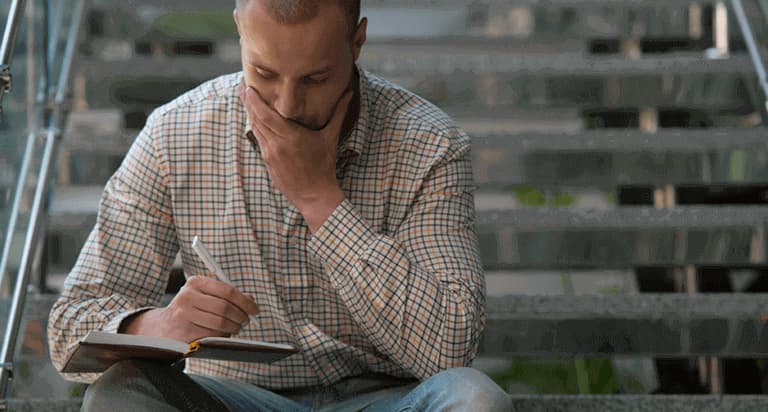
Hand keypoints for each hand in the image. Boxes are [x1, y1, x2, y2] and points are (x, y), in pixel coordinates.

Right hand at [120, 276, 258, 341]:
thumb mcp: (206, 296)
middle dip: (241, 317)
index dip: (245, 302)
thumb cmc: (191, 309)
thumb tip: (250, 301)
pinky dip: (221, 336)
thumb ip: (228, 295)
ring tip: (236, 328)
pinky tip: (221, 334)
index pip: (227, 291)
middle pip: (225, 308)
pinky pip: (211, 336)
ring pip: (220, 323)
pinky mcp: (183, 332)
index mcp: (195, 282)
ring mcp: (183, 315)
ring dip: (233, 328)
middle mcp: (187, 296)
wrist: (162, 327)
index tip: (254, 310)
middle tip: (246, 321)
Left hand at [238, 81, 352, 231]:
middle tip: (240, 86)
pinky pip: (258, 139)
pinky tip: (253, 118)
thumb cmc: (324, 165)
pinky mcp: (267, 161)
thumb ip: (338, 113)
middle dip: (247, 102)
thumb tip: (349, 94)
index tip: (247, 87)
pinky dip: (255, 127)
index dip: (254, 100)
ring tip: (245, 99)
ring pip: (255, 129)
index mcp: (291, 137)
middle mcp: (277, 144)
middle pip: (256, 119)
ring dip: (249, 113)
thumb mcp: (330, 138)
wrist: (314, 194)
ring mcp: (270, 154)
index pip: (266, 114)